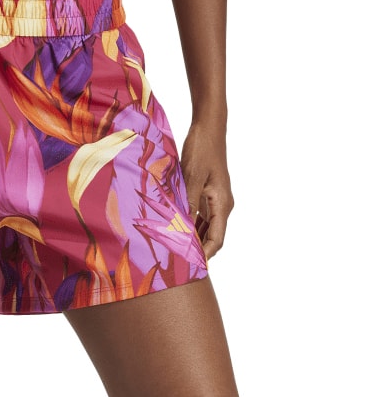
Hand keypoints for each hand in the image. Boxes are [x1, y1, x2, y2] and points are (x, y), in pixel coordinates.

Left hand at [180, 120, 233, 260]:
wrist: (209, 128)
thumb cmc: (202, 149)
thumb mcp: (191, 178)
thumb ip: (186, 205)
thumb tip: (180, 230)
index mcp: (222, 205)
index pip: (216, 240)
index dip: (203, 256)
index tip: (189, 268)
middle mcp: (222, 206)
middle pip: (212, 238)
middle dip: (196, 251)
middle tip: (177, 264)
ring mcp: (215, 200)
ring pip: (206, 229)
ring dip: (192, 240)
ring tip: (174, 251)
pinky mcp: (207, 194)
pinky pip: (200, 217)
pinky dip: (189, 226)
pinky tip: (175, 231)